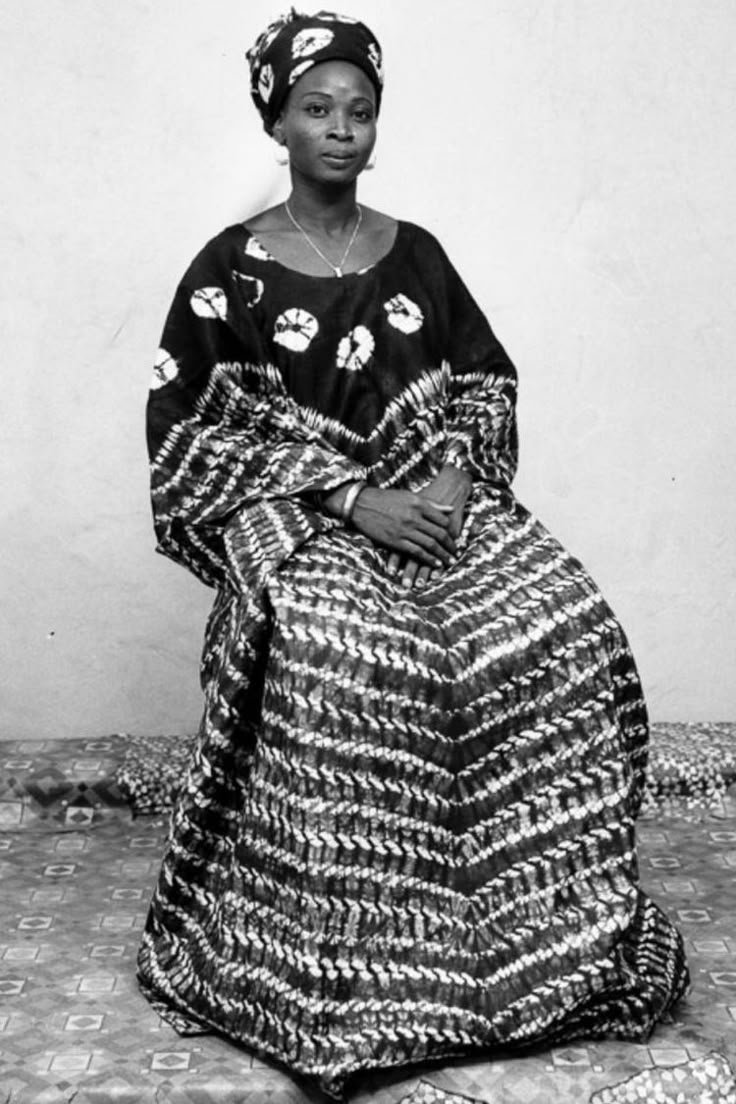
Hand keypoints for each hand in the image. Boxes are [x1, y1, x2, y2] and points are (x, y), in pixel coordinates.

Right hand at [387, 465, 471, 587]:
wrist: (361, 504)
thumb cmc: (386, 499)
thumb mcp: (410, 496)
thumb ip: (431, 505)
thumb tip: (450, 510)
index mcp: (419, 504)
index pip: (442, 520)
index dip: (452, 531)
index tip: (456, 538)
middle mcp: (414, 517)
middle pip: (439, 534)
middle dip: (450, 546)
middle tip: (456, 553)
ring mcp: (405, 530)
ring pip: (430, 545)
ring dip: (442, 555)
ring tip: (450, 561)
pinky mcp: (396, 541)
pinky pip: (417, 552)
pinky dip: (428, 559)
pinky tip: (435, 564)